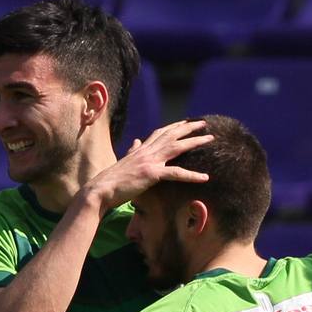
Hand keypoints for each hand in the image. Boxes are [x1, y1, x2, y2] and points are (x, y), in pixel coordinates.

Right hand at [86, 119, 213, 209]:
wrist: (101, 189)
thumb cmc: (112, 180)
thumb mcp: (124, 162)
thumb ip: (132, 151)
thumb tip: (136, 142)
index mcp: (141, 149)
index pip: (160, 132)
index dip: (175, 126)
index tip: (186, 121)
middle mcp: (147, 151)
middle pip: (172, 134)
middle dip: (189, 128)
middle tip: (203, 124)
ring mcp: (150, 161)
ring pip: (177, 147)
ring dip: (195, 142)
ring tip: (210, 139)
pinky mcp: (152, 174)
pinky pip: (176, 174)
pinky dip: (191, 175)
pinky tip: (205, 177)